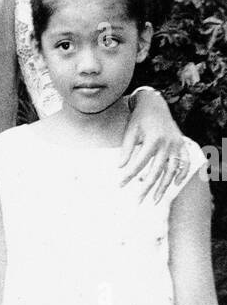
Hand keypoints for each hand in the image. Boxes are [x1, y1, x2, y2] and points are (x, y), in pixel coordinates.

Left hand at [120, 88, 187, 202]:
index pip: (139, 163)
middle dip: (146, 188)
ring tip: (155, 199)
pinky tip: (175, 184)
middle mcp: (167, 144)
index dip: (129, 175)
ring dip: (164, 186)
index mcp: (153, 140)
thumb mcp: (130, 131)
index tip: (120, 185)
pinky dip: (182, 173)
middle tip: (138, 201)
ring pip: (172, 170)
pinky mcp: (181, 144)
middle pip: (156, 171)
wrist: (155, 104)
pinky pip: (185, 161)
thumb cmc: (139, 118)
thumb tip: (119, 167)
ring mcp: (176, 145)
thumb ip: (126, 149)